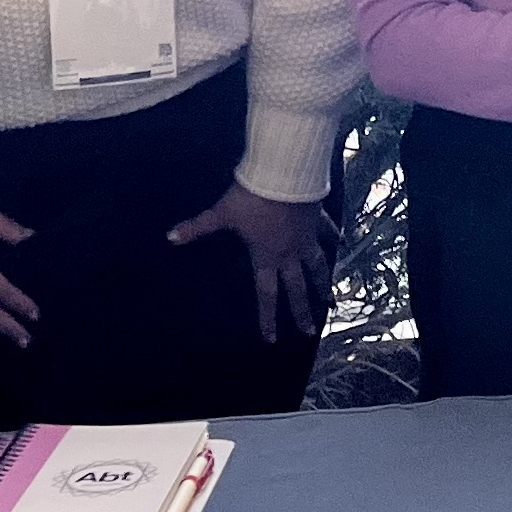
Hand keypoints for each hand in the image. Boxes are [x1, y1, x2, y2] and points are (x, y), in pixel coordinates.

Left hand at [166, 183, 336, 342]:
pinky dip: (333, 238)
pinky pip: (327, 232)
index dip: (267, 318)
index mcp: (266, 257)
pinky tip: (340, 243)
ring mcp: (307, 237)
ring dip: (322, 285)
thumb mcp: (222, 213)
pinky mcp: (317, 218)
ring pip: (318, 267)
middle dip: (301, 312)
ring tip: (329, 300)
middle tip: (308, 330)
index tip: (272, 339)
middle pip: (297, 289)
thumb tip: (171, 238)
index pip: (266, 295)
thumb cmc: (252, 196)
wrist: (284, 172)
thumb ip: (197, 227)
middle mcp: (289, 253)